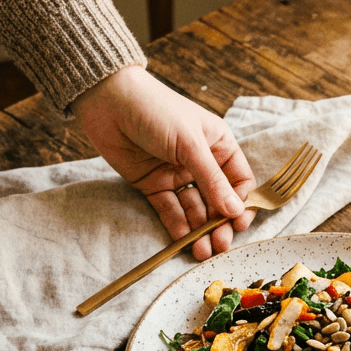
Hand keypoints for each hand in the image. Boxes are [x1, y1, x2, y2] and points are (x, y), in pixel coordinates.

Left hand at [72, 66, 256, 259]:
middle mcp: (201, 162)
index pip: (239, 181)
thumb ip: (212, 180)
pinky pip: (170, 209)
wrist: (108, 100)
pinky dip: (177, 224)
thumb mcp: (190, 144)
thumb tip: (236, 211)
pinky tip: (184, 238)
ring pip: (195, 208)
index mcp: (218, 146)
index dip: (242, 203)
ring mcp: (176, 174)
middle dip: (220, 223)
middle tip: (220, 244)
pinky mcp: (153, 185)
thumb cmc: (157, 110)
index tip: (238, 223)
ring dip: (200, 229)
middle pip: (218, 200)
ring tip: (202, 250)